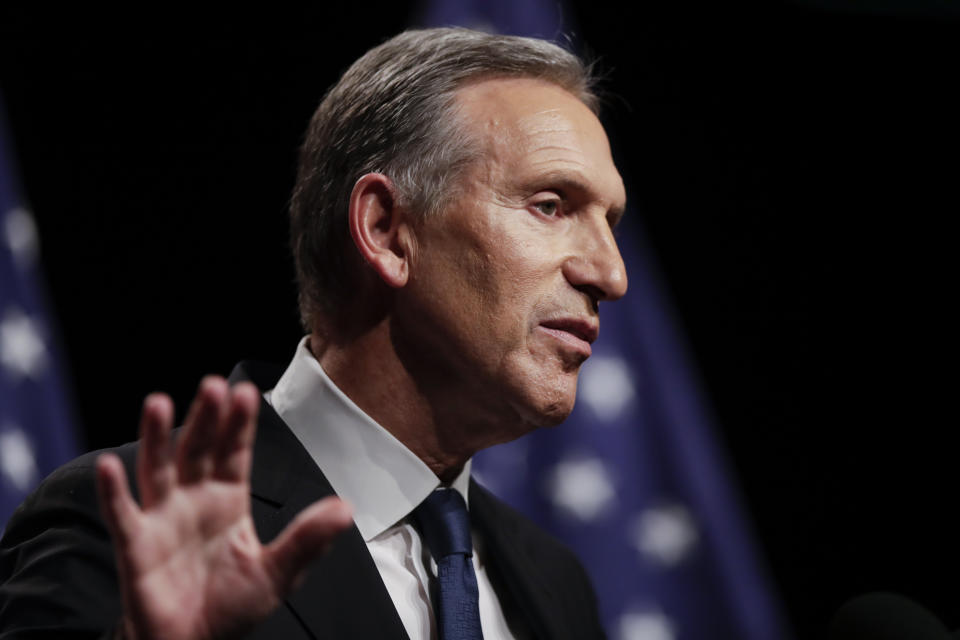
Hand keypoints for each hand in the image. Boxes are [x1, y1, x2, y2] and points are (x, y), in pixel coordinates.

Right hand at [95, 377, 352, 639]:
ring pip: (158, 469)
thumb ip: (308, 539)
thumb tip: (346, 508)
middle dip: (205, 418)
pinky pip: (122, 515)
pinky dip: (114, 492)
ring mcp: (162, 518)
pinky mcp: (136, 545)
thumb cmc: (232, 605)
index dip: (239, 424)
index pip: (235, 452)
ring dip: (155, 437)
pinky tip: (110, 466)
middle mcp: (194, 499)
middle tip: (213, 385)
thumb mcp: (278, 571)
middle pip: (198, 449)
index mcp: (229, 499)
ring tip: (158, 403)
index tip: (246, 392)